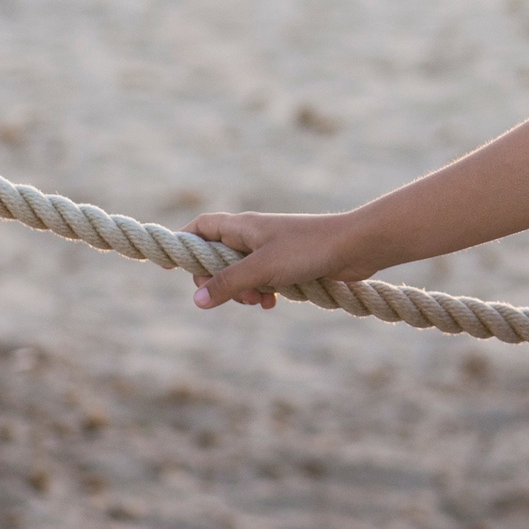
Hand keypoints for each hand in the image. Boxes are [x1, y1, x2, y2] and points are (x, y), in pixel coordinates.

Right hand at [187, 210, 364, 310]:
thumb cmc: (309, 250)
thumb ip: (228, 284)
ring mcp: (271, 249)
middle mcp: (254, 235)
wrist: (357, 247)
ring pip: (241, 274)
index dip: (185, 244)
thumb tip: (195, 300)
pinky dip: (264, 292)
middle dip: (221, 282)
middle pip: (217, 258)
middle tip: (238, 296)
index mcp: (242, 227)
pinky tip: (276, 302)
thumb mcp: (262, 269)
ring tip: (263, 300)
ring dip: (245, 292)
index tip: (171, 267)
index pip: (201, 228)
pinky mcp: (289, 264)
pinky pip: (264, 281)